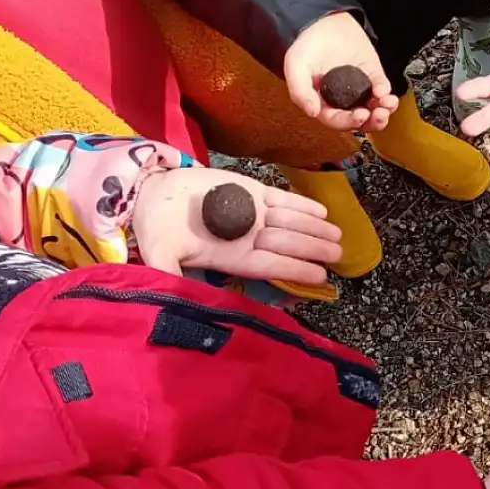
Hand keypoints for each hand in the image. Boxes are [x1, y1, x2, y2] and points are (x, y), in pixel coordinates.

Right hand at [132, 168, 341, 283]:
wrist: (150, 192)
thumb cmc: (155, 226)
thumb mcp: (160, 253)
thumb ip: (169, 275)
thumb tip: (173, 296)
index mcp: (231, 256)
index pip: (269, 265)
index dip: (295, 269)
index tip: (319, 275)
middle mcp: (247, 238)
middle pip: (287, 244)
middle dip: (313, 248)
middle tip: (338, 252)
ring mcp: (251, 214)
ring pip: (290, 222)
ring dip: (314, 228)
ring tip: (337, 234)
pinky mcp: (251, 192)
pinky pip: (282, 199)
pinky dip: (302, 204)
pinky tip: (322, 212)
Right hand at [285, 12, 400, 130]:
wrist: (324, 20)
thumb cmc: (308, 44)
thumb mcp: (295, 66)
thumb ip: (299, 90)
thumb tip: (312, 112)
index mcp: (322, 101)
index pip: (336, 120)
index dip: (348, 122)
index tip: (359, 116)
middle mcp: (341, 99)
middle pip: (359, 119)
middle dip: (371, 121)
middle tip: (378, 115)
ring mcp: (358, 88)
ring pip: (373, 107)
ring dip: (383, 111)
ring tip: (387, 105)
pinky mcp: (371, 75)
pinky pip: (381, 89)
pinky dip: (385, 92)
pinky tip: (384, 90)